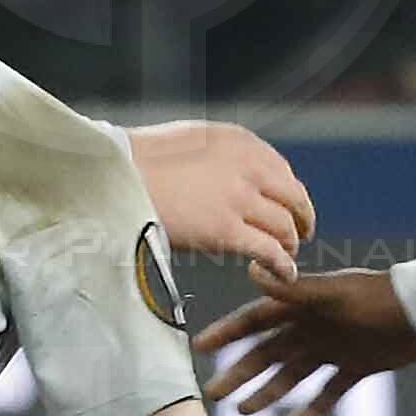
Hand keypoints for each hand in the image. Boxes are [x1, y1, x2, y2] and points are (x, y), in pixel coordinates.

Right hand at [131, 118, 312, 285]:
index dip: (289, 194)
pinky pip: (269, 251)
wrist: (114, 176)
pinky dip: (282, 265)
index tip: (289, 207)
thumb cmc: (138, 161)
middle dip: (302, 219)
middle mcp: (247, 166)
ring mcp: (239, 198)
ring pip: (284, 227)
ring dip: (289, 245)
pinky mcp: (227, 230)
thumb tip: (231, 174)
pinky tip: (284, 274)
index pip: (281, 170)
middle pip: (293, 198)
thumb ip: (219, 156)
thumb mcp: (190, 141)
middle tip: (301, 235)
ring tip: (286, 257)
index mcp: (238, 141)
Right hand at [200, 264, 415, 415]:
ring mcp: (333, 348)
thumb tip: (252, 272)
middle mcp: (312, 327)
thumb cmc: (379, 297)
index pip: (255, 320)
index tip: (198, 346)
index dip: (226, 332)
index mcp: (303, 306)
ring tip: (244, 411)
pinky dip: (314, 406)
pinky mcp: (357, 366)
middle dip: (239, 372)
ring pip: (292, 375)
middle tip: (213, 393)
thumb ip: (294, 290)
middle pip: (267, 353)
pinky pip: (329, 390)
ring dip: (268, 392)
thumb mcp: (334, 294)